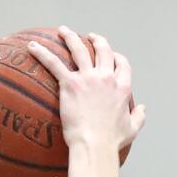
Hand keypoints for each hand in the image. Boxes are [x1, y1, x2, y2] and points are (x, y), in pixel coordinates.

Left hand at [28, 28, 146, 150]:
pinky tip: (32, 46)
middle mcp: (106, 77)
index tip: (112, 55)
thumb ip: (139, 116)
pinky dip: (42, 53)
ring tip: (63, 31)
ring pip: (79, 49)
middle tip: (89, 37)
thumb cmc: (112, 141)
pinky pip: (54, 63)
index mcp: (122, 87)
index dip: (117, 57)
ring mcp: (88, 79)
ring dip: (70, 37)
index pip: (122, 64)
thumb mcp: (132, 128)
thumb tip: (143, 108)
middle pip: (103, 50)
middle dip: (97, 40)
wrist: (95, 145)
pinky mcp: (70, 84)